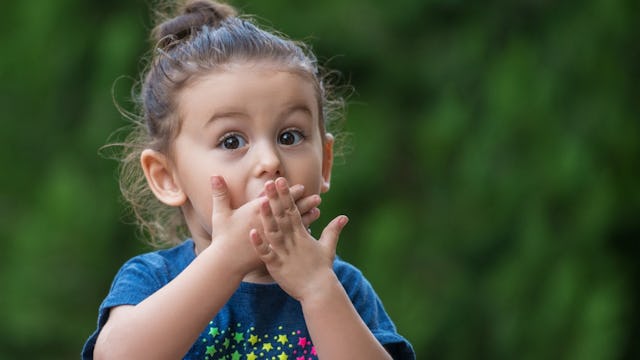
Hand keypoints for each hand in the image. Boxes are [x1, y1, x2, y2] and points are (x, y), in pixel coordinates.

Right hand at [208, 176, 321, 275]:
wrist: (226, 263)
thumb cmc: (223, 237)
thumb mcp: (220, 213)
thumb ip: (220, 193)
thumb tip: (214, 175)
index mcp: (256, 212)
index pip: (277, 198)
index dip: (289, 192)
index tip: (301, 187)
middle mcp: (268, 223)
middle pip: (288, 210)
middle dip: (303, 203)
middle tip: (317, 196)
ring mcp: (272, 237)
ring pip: (293, 225)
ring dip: (307, 217)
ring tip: (318, 211)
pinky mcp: (275, 249)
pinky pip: (291, 240)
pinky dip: (300, 235)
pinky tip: (310, 232)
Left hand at [249, 177, 348, 300]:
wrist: (319, 291)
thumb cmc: (322, 270)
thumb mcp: (328, 247)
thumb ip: (333, 230)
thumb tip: (344, 217)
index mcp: (301, 234)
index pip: (293, 210)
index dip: (286, 195)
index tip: (280, 180)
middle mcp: (292, 240)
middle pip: (282, 216)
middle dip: (275, 199)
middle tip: (269, 182)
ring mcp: (284, 252)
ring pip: (274, 231)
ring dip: (267, 217)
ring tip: (259, 202)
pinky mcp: (277, 266)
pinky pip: (266, 253)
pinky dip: (259, 243)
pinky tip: (251, 233)